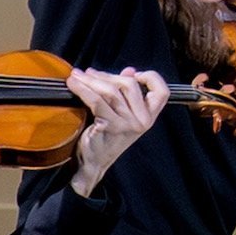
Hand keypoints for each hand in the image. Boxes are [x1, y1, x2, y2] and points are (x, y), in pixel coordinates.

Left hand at [66, 64, 173, 189]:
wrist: (93, 163)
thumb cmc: (107, 138)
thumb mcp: (123, 116)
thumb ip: (128, 94)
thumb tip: (129, 71)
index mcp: (148, 117)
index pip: (161, 92)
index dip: (151, 78)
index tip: (134, 74)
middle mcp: (141, 121)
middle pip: (129, 85)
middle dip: (107, 76)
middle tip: (89, 73)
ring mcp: (126, 124)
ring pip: (111, 92)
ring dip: (91, 80)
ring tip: (77, 76)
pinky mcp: (109, 127)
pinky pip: (96, 101)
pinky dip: (83, 90)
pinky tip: (74, 85)